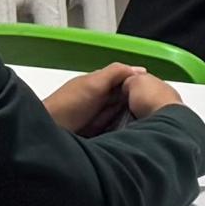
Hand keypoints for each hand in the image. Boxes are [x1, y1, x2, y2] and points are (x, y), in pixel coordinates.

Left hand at [43, 67, 179, 134]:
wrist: (48, 133)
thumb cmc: (66, 106)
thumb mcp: (93, 83)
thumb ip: (115, 72)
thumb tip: (141, 70)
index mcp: (101, 85)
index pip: (128, 83)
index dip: (141, 87)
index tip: (155, 94)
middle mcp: (102, 100)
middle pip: (130, 100)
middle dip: (141, 104)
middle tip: (156, 112)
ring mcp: (101, 118)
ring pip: (126, 116)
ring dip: (135, 120)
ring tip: (150, 124)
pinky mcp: (100, 135)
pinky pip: (119, 131)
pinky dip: (127, 132)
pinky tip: (137, 135)